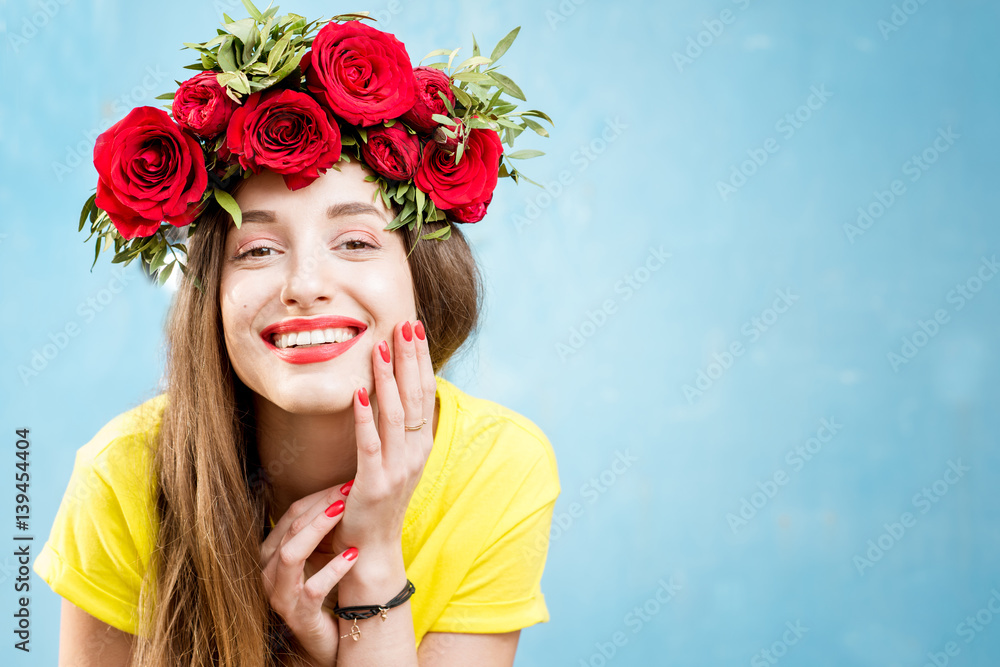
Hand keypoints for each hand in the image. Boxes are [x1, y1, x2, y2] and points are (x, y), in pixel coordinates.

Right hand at [260, 485, 357, 665]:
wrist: (331, 637)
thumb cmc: (326, 591)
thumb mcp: (321, 556)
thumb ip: (323, 530)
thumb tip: (345, 490)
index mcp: (272, 553)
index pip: (291, 514)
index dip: (319, 497)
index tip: (346, 483)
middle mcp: (269, 572)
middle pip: (291, 529)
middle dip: (321, 506)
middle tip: (350, 491)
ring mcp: (280, 595)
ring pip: (291, 554)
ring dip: (319, 529)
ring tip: (345, 513)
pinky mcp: (298, 616)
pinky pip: (311, 589)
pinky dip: (333, 569)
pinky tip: (352, 554)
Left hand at [333, 319, 436, 555]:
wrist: (373, 547)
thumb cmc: (380, 499)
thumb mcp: (396, 458)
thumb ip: (397, 426)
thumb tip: (393, 389)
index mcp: (422, 443)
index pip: (425, 391)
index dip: (420, 359)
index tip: (414, 327)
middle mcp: (416, 452)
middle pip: (415, 396)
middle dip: (410, 358)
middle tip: (405, 324)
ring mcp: (398, 467)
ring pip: (395, 414)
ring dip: (388, 379)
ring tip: (381, 348)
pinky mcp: (375, 482)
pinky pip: (370, 444)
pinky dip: (365, 418)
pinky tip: (358, 394)